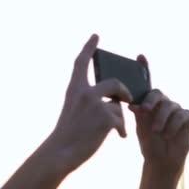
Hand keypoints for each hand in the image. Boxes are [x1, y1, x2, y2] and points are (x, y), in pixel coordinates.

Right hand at [48, 34, 132, 173]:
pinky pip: (121, 120)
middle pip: (114, 82)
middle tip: (128, 99)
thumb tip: (116, 102)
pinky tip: (119, 137)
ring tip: (117, 131)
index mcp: (74, 89)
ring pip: (118, 106)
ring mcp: (95, 104)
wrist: (60, 153)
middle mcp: (84, 92)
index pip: (81, 62)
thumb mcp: (74, 112)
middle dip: (124, 91)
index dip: (89, 47)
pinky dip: (121, 130)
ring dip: (119, 118)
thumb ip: (90, 103)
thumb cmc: (66, 137)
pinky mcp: (106, 117)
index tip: (95, 35)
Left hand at [129, 55, 188, 177]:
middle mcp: (162, 102)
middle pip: (157, 93)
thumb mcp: (140, 126)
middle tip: (144, 111)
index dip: (145, 67)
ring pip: (169, 106)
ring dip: (161, 119)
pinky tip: (168, 134)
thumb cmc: (148, 141)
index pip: (147, 82)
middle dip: (150, 101)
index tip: (139, 56)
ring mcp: (176, 108)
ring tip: (156, 132)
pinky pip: (181, 115)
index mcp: (148, 102)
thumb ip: (138, 113)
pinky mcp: (187, 117)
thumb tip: (131, 104)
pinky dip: (173, 126)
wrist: (161, 159)